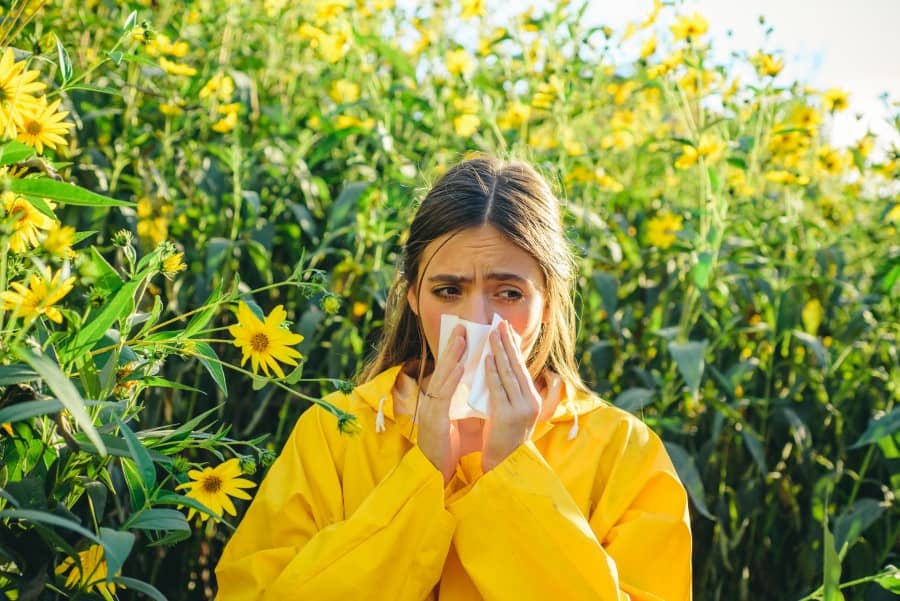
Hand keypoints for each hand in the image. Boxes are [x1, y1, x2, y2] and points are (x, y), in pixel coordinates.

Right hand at [416, 324, 465, 484]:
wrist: (435, 473)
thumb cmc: (447, 448)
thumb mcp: (454, 420)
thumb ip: (459, 403)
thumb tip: (473, 385)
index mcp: (439, 401)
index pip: (447, 372)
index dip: (455, 353)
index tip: (465, 334)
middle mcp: (432, 401)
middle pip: (442, 369)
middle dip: (453, 347)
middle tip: (463, 327)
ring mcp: (431, 410)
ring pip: (442, 378)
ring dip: (452, 357)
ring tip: (462, 339)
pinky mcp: (435, 421)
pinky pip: (444, 395)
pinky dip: (452, 379)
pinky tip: (460, 366)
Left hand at [481, 320, 541, 472]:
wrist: (504, 465)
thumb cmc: (505, 438)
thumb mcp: (513, 412)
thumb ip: (510, 393)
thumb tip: (501, 367)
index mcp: (534, 400)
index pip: (522, 368)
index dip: (514, 347)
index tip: (507, 330)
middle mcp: (531, 402)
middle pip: (517, 366)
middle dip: (507, 343)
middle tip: (499, 324)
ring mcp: (520, 409)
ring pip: (508, 374)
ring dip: (499, 352)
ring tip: (492, 334)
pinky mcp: (506, 415)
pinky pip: (498, 388)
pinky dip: (492, 371)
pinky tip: (487, 358)